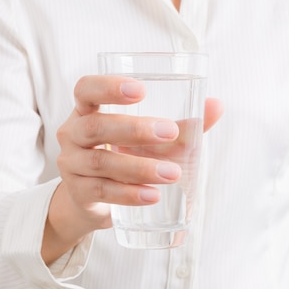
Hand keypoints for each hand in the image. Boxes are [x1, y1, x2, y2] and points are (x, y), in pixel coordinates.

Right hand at [41, 75, 222, 263]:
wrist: (92, 201)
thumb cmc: (123, 158)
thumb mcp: (147, 141)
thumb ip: (179, 125)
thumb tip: (216, 106)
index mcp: (87, 111)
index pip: (86, 89)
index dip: (108, 86)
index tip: (140, 90)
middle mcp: (72, 134)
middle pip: (96, 126)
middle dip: (134, 129)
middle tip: (170, 132)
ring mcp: (72, 165)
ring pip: (101, 162)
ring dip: (139, 167)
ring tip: (172, 173)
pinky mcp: (78, 193)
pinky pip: (101, 191)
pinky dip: (129, 193)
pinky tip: (152, 195)